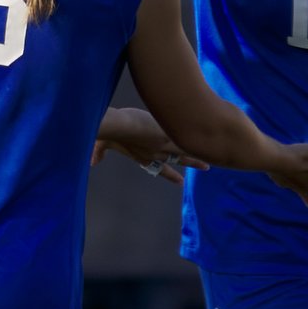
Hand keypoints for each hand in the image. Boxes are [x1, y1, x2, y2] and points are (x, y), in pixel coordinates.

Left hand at [91, 106, 205, 182]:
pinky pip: (190, 140)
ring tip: (216, 154)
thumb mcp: (102, 144)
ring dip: (200, 152)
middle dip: (193, 163)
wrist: (120, 127)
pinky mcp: (171, 136)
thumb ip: (98, 152)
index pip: (160, 168)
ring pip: (187, 150)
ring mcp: (165, 146)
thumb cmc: (109, 134)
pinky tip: (216, 139)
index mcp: (143, 156)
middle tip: (206, 167)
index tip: (180, 181)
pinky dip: (201, 140)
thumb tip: (91, 162)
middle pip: (179, 160)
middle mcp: (157, 154)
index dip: (169, 174)